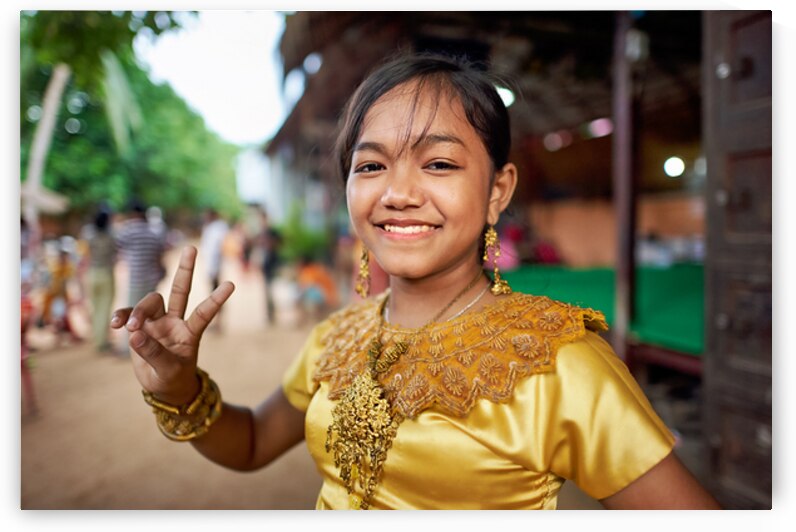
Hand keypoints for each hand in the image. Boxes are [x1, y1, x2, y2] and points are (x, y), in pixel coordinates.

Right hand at [110, 246, 234, 404]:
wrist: (162, 385)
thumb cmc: (172, 378)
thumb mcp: (167, 371)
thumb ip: (153, 354)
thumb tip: (134, 334)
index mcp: (190, 333)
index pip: (204, 314)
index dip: (216, 300)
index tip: (231, 284)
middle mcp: (176, 321)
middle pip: (180, 291)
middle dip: (185, 270)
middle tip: (191, 249)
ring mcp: (158, 321)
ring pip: (151, 301)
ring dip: (139, 310)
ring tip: (130, 327)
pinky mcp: (140, 326)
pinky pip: (129, 314)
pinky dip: (122, 316)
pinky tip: (116, 324)